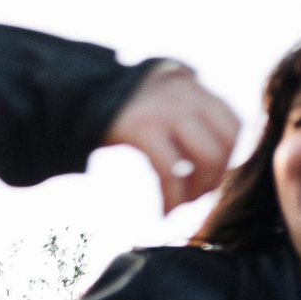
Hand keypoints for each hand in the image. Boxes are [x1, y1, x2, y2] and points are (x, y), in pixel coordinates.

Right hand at [104, 62, 239, 212]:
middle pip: (225, 144)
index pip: (233, 124)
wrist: (66, 94)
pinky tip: (163, 213)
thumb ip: (181, 116)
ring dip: (197, 192)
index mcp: (190, 86)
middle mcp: (183, 93)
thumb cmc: (110, 108)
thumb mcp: (153, 100)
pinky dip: (172, 199)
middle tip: (193, 199)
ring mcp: (163, 108)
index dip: (228, 159)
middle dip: (215, 180)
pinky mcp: (140, 127)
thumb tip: (211, 158)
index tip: (207, 179)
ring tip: (177, 206)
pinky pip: (171, 171)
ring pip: (206, 158)